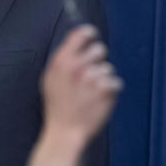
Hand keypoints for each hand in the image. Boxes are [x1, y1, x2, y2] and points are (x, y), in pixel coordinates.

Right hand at [30, 25, 121, 165]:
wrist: (65, 131)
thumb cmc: (56, 107)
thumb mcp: (49, 80)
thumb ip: (61, 62)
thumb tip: (74, 45)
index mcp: (61, 61)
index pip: (81, 34)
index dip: (89, 34)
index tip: (92, 37)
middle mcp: (77, 66)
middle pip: (99, 49)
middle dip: (97, 60)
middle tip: (90, 73)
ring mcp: (93, 77)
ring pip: (108, 68)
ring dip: (103, 79)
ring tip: (90, 93)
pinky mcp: (106, 89)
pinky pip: (116, 82)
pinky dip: (110, 91)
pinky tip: (98, 100)